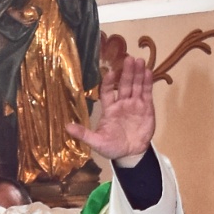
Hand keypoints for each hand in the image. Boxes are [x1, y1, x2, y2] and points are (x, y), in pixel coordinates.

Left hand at [68, 41, 158, 169]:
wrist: (131, 155)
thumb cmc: (112, 148)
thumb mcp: (97, 142)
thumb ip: (84, 134)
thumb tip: (66, 127)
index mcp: (109, 109)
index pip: (107, 91)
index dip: (108, 82)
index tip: (110, 72)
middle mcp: (122, 103)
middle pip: (124, 84)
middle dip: (126, 72)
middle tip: (129, 58)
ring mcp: (135, 104)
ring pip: (136, 86)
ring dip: (137, 73)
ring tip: (139, 60)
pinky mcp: (146, 108)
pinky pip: (146, 93)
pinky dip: (147, 83)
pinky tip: (147, 72)